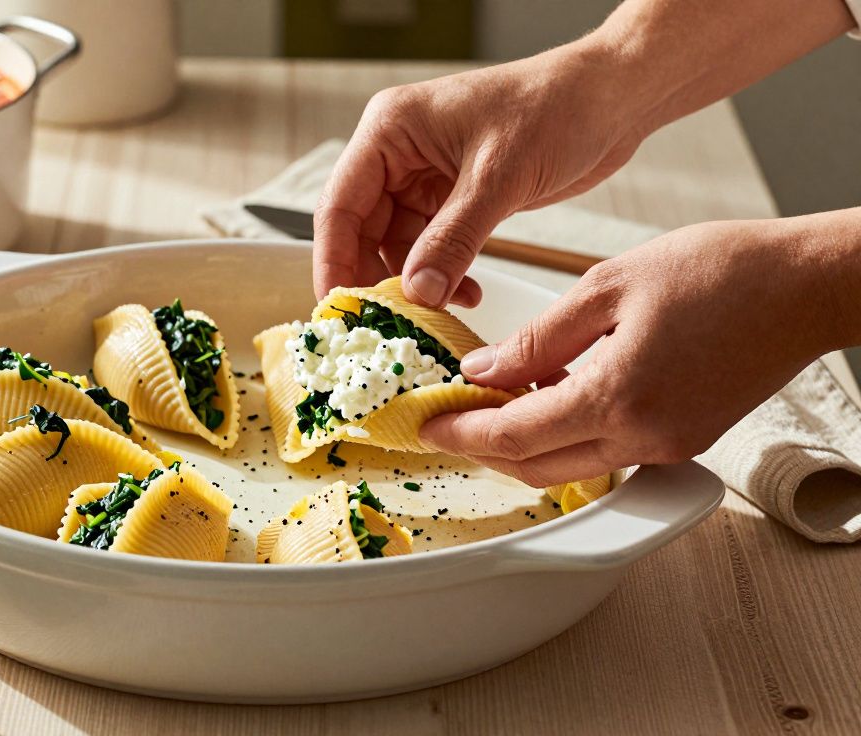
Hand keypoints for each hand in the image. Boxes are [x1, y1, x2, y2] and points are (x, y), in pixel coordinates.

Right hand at [313, 44, 650, 305]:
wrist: (612, 98)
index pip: (339, 205)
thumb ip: (452, 240)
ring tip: (444, 309)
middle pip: (362, 230)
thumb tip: (416, 294)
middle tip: (392, 325)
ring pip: (397, 244)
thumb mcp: (498, 179)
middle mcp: (398, 151)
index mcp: (390, 130)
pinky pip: (431, 246)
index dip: (334, 261)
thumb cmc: (555, 110)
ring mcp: (424, 174)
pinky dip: (444, 274)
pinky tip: (469, 293)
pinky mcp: (454, 195)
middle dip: (379, 278)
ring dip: (418, 281)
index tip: (340, 310)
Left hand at [417, 214, 860, 486]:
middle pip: (536, 466)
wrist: (807, 285)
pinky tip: (552, 395)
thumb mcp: (608, 286)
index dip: (461, 432)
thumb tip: (485, 370)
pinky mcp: (685, 440)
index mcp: (616, 397)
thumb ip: (539, 337)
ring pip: (571, 465)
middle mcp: (643, 437)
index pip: (512, 435)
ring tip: (492, 400)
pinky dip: (569, 433)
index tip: (427, 424)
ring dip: (525, 443)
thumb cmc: (720, 270)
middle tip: (447, 420)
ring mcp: (668, 446)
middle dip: (483, 447)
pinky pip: (608, 451)